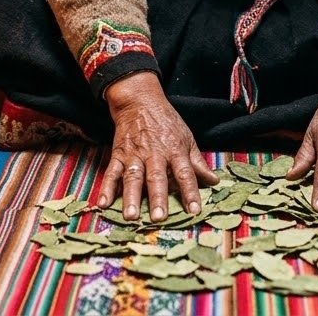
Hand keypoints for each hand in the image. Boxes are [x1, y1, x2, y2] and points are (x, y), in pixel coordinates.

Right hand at [96, 72, 217, 220]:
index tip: (195, 210)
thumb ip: (198, 163)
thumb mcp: (186, 138)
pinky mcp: (119, 154)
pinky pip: (112, 172)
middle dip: (158, 198)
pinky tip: (103, 203)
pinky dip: (106, 187)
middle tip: (159, 218)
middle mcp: (155, 153)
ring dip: (131, 197)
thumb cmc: (166, 122)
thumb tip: (214, 181)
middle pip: (157, 178)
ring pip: (133, 177)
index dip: (191, 192)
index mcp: (175, 150)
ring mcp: (135, 154)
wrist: (140, 101)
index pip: (185, 174)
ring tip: (131, 216)